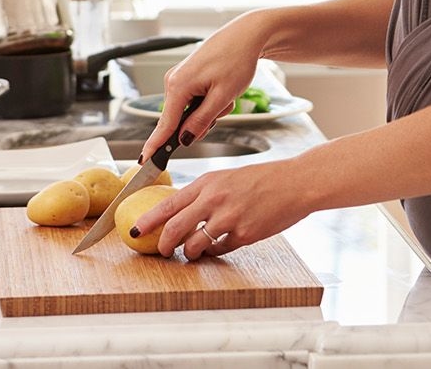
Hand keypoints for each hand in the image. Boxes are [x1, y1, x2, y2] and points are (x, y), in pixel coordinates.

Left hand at [131, 158, 312, 259]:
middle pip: (175, 228)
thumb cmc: (264, 179)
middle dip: (164, 245)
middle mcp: (215, 199)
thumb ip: (205, 194)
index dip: (148, 220)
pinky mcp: (244, 234)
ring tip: (193, 252)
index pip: (168, 204)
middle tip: (162, 251)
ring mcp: (229, 218)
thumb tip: (183, 212)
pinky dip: (214, 251)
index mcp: (208, 182)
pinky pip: (219, 250)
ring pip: (195, 245)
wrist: (295, 183)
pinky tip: (219, 245)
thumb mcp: (228, 178)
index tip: (134, 230)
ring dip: (190, 252)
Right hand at [139, 13, 267, 163]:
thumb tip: (184, 140)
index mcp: (178, 86)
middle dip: (203, 120)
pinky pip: (195, 100)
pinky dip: (210, 100)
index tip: (145, 163)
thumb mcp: (223, 96)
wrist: (246, 35)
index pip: (164, 125)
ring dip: (210, 109)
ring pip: (191, 110)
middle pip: (181, 119)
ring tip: (226, 93)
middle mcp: (173, 81)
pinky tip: (222, 88)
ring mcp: (179, 77)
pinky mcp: (187, 76)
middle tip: (223, 105)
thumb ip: (202, 120)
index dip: (156, 146)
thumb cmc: (236, 59)